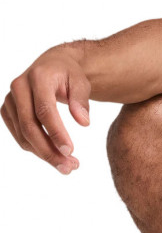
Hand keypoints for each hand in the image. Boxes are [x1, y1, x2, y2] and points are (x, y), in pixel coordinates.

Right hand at [2, 47, 90, 174]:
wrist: (52, 65)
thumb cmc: (69, 74)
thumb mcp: (81, 81)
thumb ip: (81, 100)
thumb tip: (84, 122)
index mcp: (38, 77)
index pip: (44, 109)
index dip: (56, 132)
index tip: (69, 151)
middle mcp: (19, 87)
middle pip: (29, 125)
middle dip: (48, 150)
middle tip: (69, 166)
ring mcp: (10, 99)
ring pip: (23, 134)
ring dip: (43, 154)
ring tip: (67, 166)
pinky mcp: (7, 110)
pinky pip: (19, 135)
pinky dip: (35, 148)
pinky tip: (53, 156)